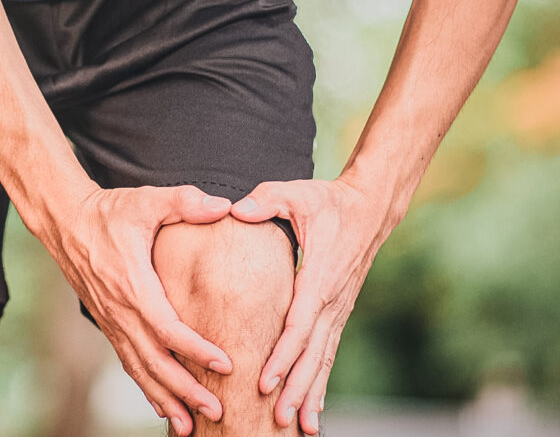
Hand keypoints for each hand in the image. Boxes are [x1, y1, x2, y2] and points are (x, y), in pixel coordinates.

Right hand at [45, 185, 234, 435]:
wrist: (65, 221)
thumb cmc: (109, 210)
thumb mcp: (147, 200)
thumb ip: (185, 202)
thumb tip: (224, 207)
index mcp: (133, 283)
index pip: (167, 328)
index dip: (196, 349)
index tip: (226, 364)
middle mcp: (119, 309)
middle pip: (154, 360)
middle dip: (185, 390)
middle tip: (217, 410)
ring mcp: (110, 319)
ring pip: (139, 368)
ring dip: (165, 398)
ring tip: (190, 426)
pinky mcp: (106, 322)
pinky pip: (127, 361)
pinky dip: (145, 387)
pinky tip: (162, 407)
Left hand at [230, 178, 388, 434]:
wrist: (369, 207)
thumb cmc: (327, 200)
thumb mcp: (294, 193)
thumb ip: (265, 200)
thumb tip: (237, 209)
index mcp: (318, 276)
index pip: (299, 324)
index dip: (282, 354)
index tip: (264, 380)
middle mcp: (332, 300)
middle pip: (312, 352)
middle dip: (295, 386)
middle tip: (278, 418)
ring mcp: (338, 308)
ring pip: (323, 357)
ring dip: (310, 391)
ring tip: (300, 426)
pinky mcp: (338, 310)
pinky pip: (328, 350)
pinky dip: (320, 379)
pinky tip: (314, 407)